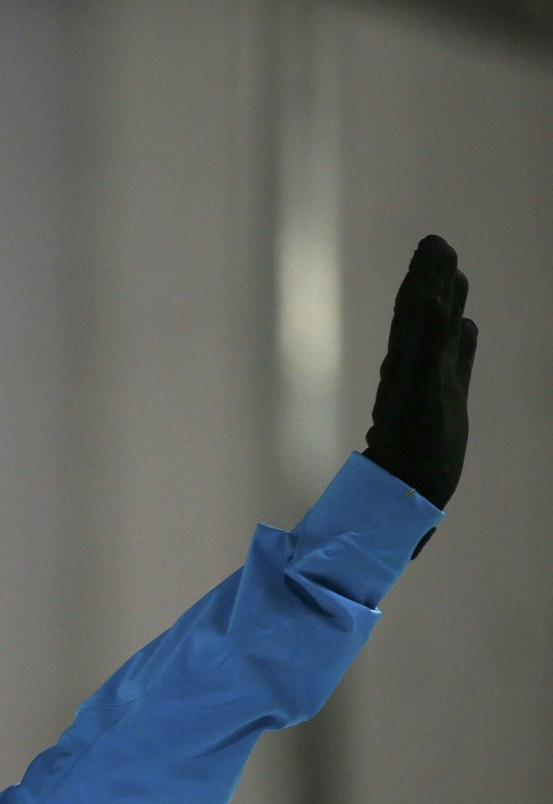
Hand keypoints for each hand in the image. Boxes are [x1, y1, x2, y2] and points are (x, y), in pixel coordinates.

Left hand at [362, 234, 477, 511]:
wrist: (408, 487)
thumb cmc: (412, 444)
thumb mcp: (420, 389)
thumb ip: (424, 345)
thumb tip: (427, 301)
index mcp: (407, 358)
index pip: (414, 307)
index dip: (422, 276)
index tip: (429, 244)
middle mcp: (417, 365)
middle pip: (425, 311)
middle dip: (432, 277)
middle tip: (438, 243)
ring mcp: (433, 382)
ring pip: (442, 331)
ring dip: (447, 300)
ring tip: (455, 271)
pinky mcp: (447, 401)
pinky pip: (457, 361)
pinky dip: (462, 340)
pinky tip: (468, 325)